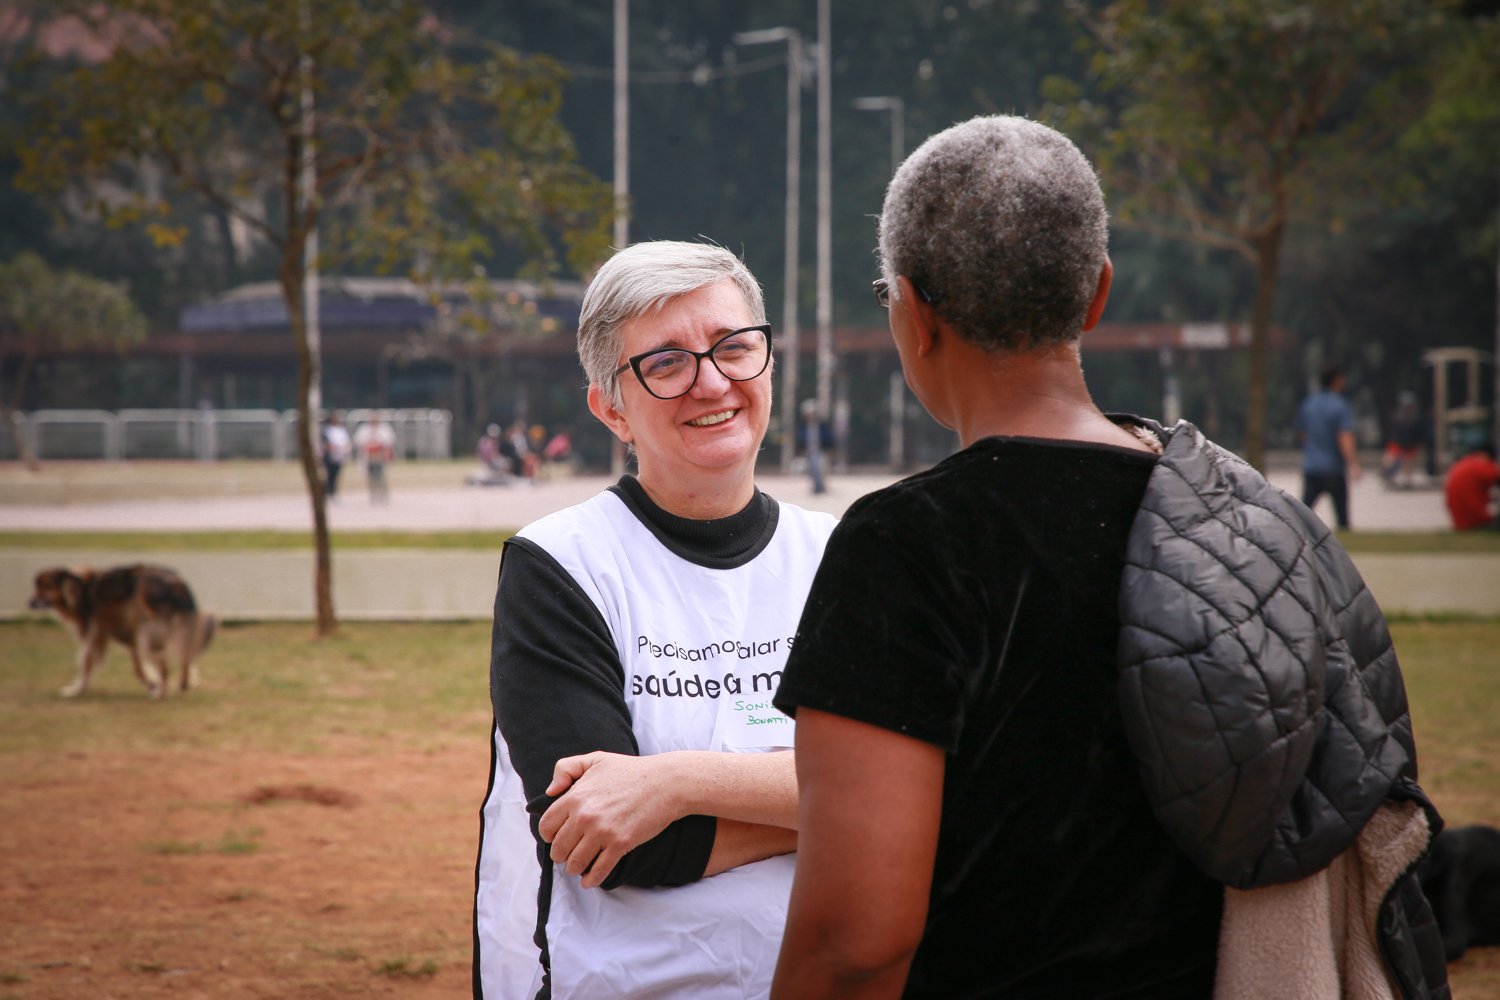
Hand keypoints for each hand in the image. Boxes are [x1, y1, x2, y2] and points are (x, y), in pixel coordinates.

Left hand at [539, 751, 681, 888]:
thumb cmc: (630, 770)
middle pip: (559, 848)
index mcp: (575, 796)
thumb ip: (566, 768)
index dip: (548, 835)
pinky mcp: (620, 844)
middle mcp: (585, 816)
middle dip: (560, 855)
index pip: (547, 826)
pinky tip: (589, 880)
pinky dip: (591, 880)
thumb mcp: (595, 759)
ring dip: (574, 868)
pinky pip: (598, 870)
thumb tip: (550, 791)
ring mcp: (602, 832)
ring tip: (578, 866)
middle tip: (566, 854)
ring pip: (575, 863)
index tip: (554, 838)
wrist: (665, 782)